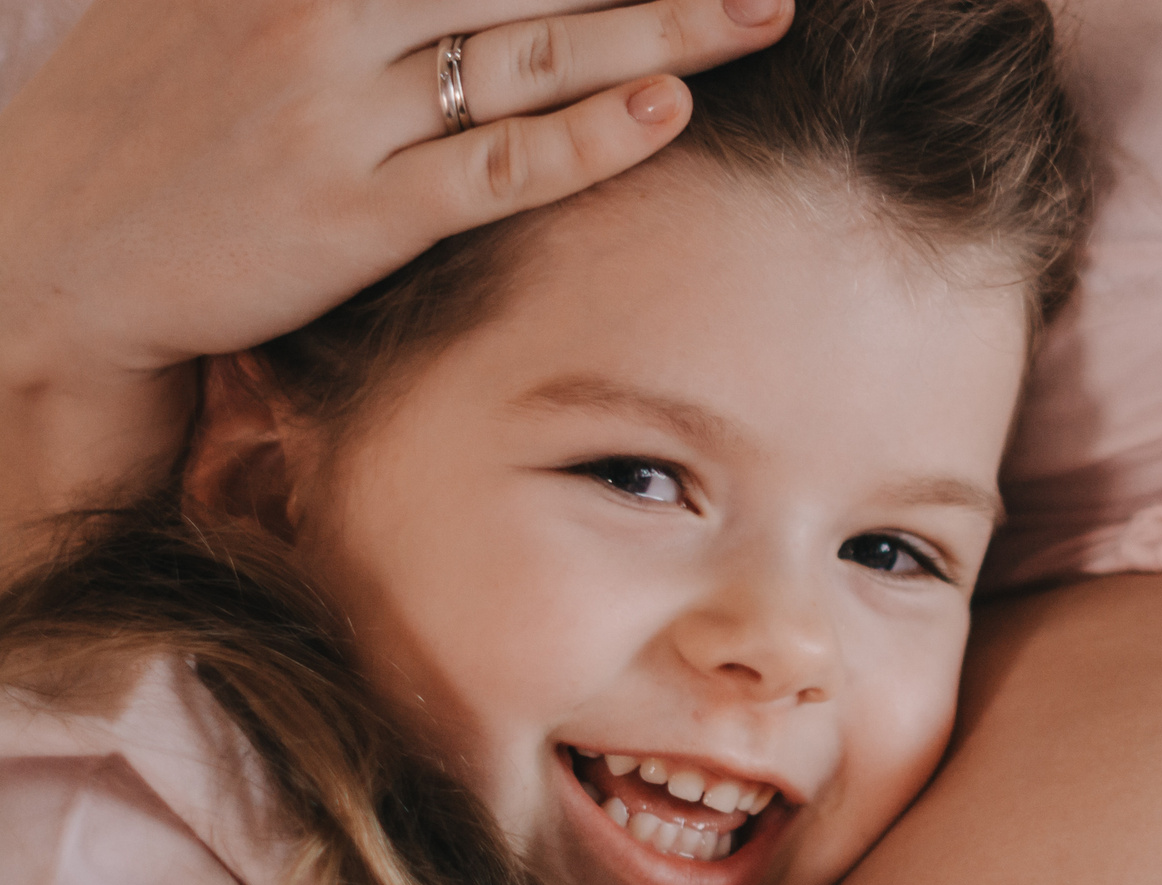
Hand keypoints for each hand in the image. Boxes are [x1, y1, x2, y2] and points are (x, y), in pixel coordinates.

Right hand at [0, 0, 791, 374]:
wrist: (49, 250)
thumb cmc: (147, 120)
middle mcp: (318, 13)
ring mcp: (341, 115)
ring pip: (532, 55)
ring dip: (660, 27)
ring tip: (757, 10)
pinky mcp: (359, 216)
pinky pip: (497, 168)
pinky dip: (589, 138)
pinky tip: (669, 108)